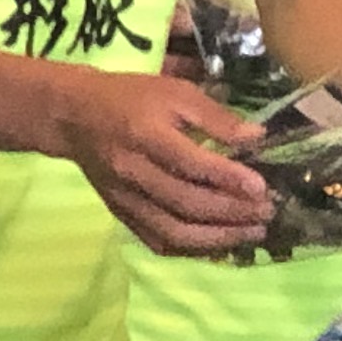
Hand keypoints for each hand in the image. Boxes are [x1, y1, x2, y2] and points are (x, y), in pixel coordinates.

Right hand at [57, 70, 269, 255]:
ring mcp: (126, 199)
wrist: (75, 116)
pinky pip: (158, 242)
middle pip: (186, 204)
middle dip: (231, 213)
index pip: (190, 164)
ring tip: (251, 234)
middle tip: (266, 213)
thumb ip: (216, 117)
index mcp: (146, 135)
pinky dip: (192, 248)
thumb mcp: (175, 92)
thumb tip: (257, 138)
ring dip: (217, 238)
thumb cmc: (131, 98)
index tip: (261, 187)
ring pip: (173, 232)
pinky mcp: (122, 214)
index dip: (228, 179)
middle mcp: (134, 172)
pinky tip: (219, 243)